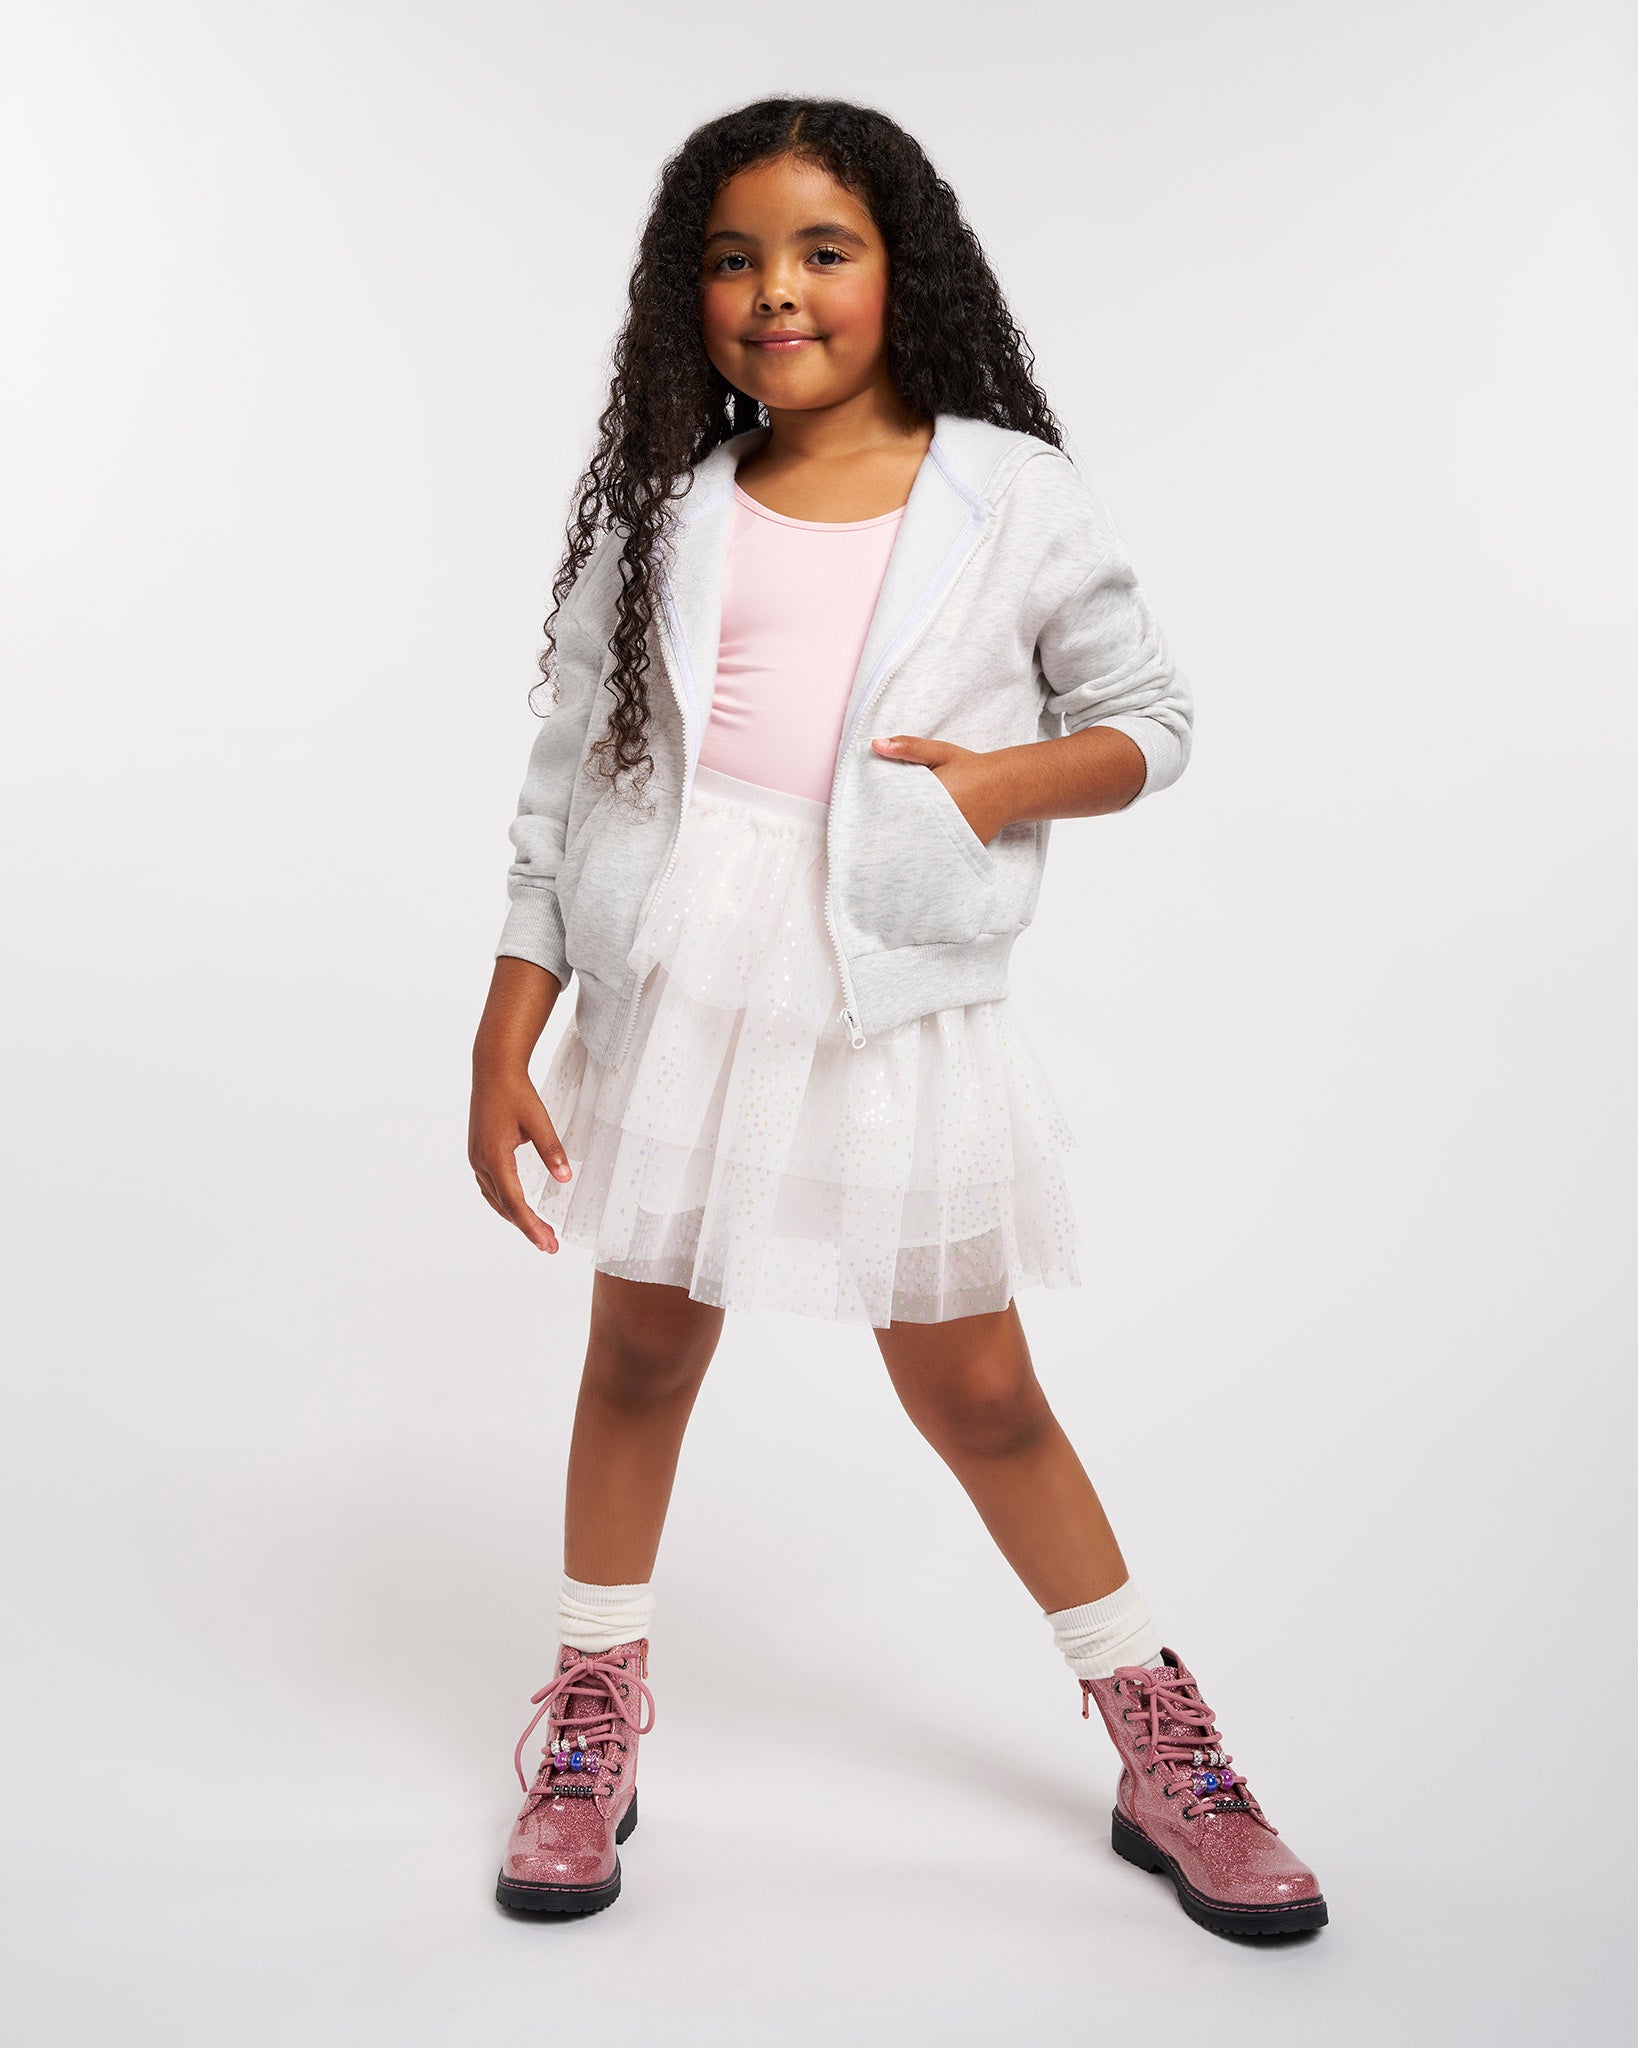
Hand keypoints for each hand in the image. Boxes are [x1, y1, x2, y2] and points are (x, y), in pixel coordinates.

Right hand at [468, 1062, 571, 1251]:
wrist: (492, 1070)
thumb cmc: (517, 1093)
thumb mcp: (539, 1121)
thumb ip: (552, 1151)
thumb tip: (566, 1178)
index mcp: (495, 1157)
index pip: (515, 1202)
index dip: (532, 1226)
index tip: (548, 1244)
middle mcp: (481, 1162)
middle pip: (505, 1206)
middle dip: (528, 1228)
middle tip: (551, 1246)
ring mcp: (476, 1159)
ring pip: (495, 1199)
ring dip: (516, 1218)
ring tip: (539, 1233)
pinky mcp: (478, 1154)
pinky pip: (490, 1188)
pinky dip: (505, 1203)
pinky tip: (518, 1209)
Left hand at [871, 733, 1011, 844]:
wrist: (1008, 786)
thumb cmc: (971, 767)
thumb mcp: (940, 752)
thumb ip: (908, 747)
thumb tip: (875, 744)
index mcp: (933, 796)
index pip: (898, 810)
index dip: (882, 815)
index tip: (869, 818)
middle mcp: (945, 821)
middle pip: (908, 831)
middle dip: (893, 832)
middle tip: (875, 836)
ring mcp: (956, 838)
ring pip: (924, 845)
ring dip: (911, 843)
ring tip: (892, 847)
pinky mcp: (965, 848)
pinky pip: (941, 851)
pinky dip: (931, 849)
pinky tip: (920, 846)